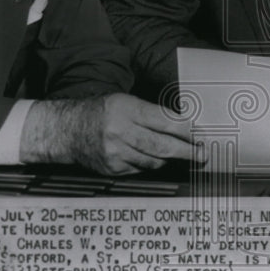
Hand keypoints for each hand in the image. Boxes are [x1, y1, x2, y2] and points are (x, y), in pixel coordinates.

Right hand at [20, 94, 202, 175]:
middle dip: (187, 151)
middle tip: (203, 155)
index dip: (186, 130)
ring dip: (168, 158)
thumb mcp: (125, 102)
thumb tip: (183, 127)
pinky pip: (141, 169)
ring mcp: (115, 152)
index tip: (201, 135)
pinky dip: (149, 163)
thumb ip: (152, 113)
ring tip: (177, 154)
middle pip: (163, 145)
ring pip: (154, 160)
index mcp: (126, 109)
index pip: (164, 121)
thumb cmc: (100, 112)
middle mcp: (120, 131)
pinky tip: (147, 156)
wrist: (66, 130)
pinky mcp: (112, 168)